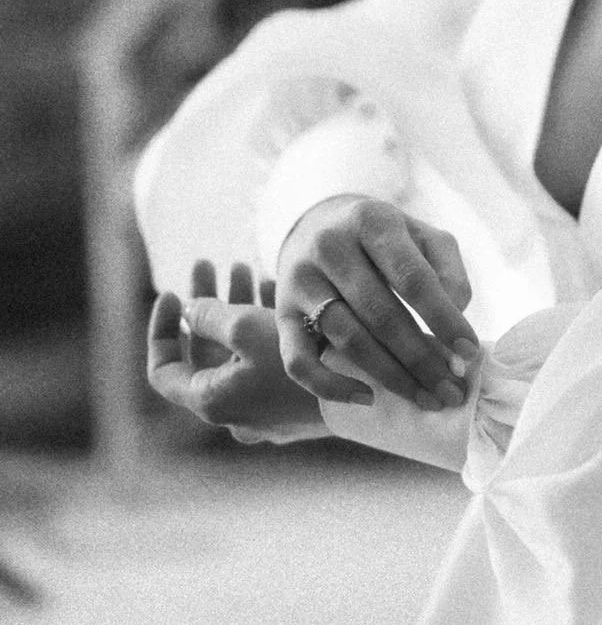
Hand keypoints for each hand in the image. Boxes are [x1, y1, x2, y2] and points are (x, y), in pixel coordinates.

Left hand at [146, 260, 326, 443]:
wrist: (365, 385)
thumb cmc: (302, 356)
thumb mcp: (245, 326)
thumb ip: (208, 316)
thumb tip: (187, 311)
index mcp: (211, 402)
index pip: (162, 371)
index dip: (159, 330)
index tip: (171, 292)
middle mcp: (233, 413)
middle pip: (205, 354)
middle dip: (206, 305)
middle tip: (211, 264)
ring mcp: (263, 411)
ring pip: (237, 356)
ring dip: (236, 311)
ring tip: (246, 266)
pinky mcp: (292, 403)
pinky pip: (264, 362)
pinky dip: (262, 330)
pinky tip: (274, 291)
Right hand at [275, 196, 477, 411]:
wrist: (317, 226)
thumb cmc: (384, 239)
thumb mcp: (421, 235)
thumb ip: (447, 268)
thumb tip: (456, 313)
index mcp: (372, 221)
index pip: (412, 277)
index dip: (443, 318)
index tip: (469, 352)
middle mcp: (330, 247)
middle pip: (381, 314)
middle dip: (422, 359)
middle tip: (451, 391)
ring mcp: (300, 282)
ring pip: (347, 339)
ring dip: (390, 377)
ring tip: (425, 399)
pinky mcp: (280, 314)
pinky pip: (298, 361)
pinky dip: (331, 386)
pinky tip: (368, 398)